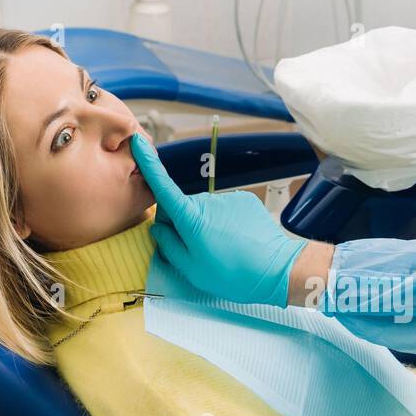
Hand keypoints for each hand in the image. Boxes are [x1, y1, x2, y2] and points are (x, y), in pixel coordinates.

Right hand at [131, 133, 306, 306]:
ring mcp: (227, 199)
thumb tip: (159, 227)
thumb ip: (168, 246)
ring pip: (204, 211)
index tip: (138, 141)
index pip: (162, 186)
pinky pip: (224, 210)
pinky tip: (236, 241)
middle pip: (182, 208)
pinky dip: (225, 223)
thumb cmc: (233, 275)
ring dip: (206, 227)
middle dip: (182, 226)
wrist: (277, 269)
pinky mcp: (244, 200)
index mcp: (190, 217)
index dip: (149, 163)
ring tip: (223, 250)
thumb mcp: (191, 268)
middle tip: (199, 252)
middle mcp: (207, 201)